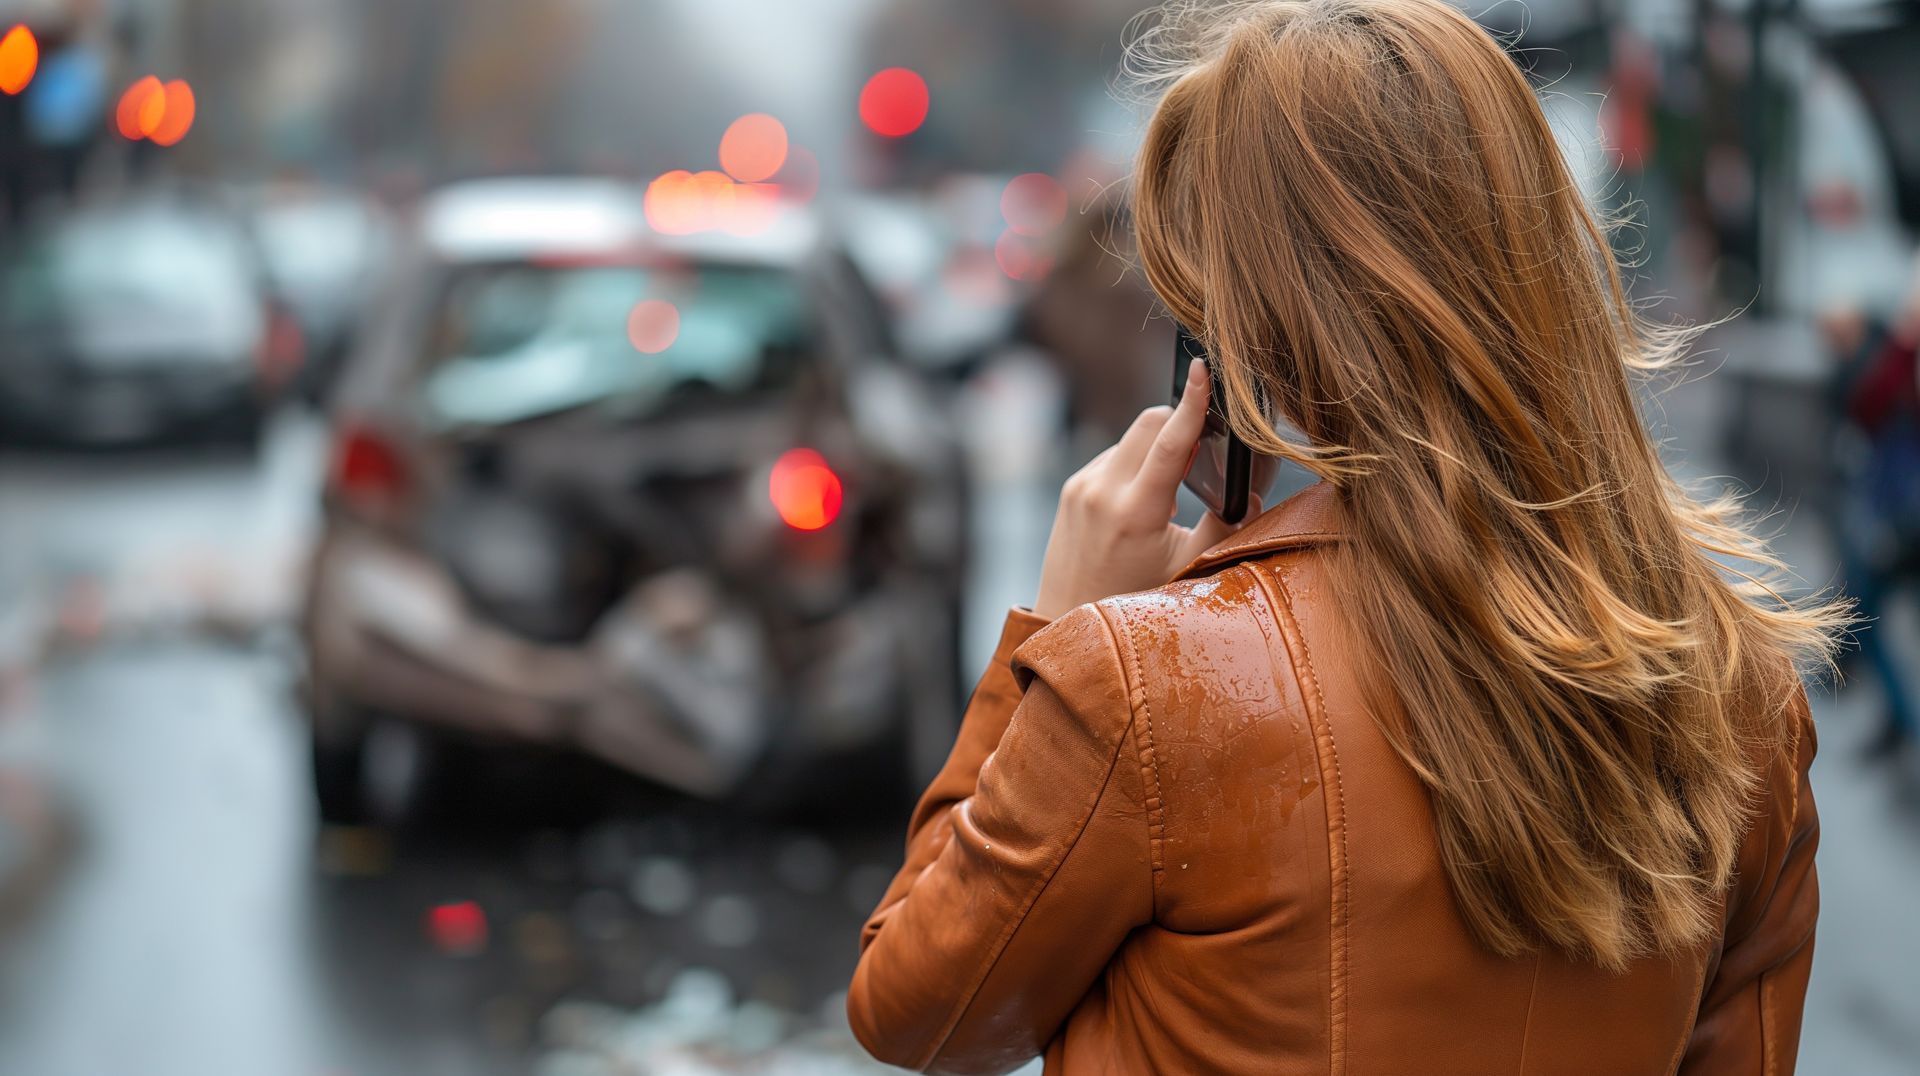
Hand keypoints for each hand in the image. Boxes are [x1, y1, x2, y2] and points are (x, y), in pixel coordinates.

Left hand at [1032, 361, 1256, 618]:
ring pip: (1131, 438)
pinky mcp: (1071, 488)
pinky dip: (1135, 465)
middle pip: (1149, 423)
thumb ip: (1224, 529)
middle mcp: (1101, 491)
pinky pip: (1112, 456)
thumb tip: (1252, 495)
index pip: (1170, 442)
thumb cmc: (1134, 601)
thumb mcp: (1187, 569)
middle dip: (1179, 423)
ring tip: (1168, 493)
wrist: (1067, 620)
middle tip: (1202, 450)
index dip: (1192, 402)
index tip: (1202, 368)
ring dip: (1157, 448)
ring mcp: (1080, 487)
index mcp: (1134, 512)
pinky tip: (1141, 501)